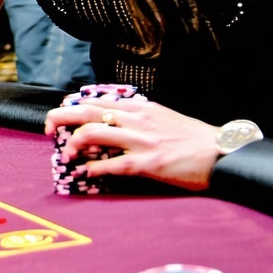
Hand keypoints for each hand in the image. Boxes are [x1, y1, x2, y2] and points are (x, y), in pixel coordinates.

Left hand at [44, 96, 222, 190]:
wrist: (225, 154)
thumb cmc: (195, 140)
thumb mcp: (165, 118)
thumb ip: (139, 118)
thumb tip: (115, 121)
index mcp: (140, 109)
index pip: (97, 100)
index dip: (72, 105)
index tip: (59, 114)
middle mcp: (137, 120)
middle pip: (86, 111)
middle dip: (59, 117)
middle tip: (46, 129)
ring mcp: (142, 142)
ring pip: (93, 133)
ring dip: (72, 144)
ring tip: (66, 154)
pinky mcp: (148, 164)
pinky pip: (112, 165)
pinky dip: (93, 168)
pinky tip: (85, 172)